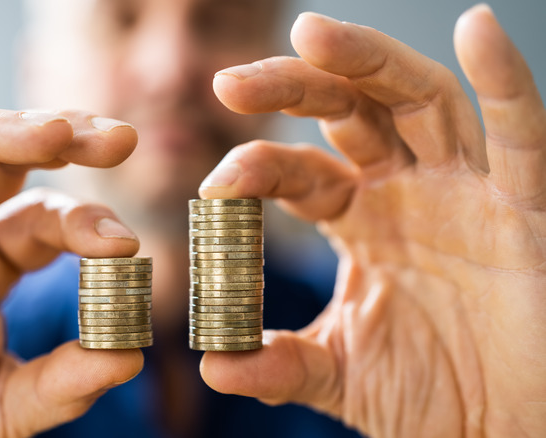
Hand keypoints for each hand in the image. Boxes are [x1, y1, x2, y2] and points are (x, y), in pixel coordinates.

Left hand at [199, 5, 545, 436]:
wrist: (503, 433)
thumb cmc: (429, 395)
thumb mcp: (339, 374)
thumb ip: (278, 364)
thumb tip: (213, 365)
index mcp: (359, 219)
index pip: (298, 172)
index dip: (256, 168)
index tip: (214, 186)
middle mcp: (407, 191)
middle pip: (349, 112)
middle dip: (292, 88)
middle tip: (230, 83)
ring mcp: (466, 192)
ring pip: (419, 102)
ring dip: (368, 62)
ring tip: (309, 34)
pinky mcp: (525, 210)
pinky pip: (521, 136)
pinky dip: (506, 80)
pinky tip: (478, 30)